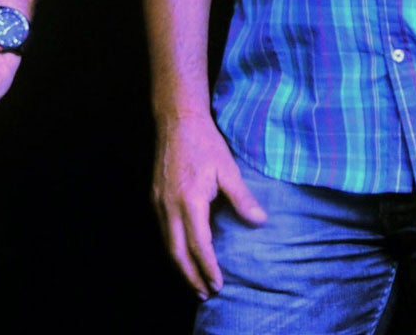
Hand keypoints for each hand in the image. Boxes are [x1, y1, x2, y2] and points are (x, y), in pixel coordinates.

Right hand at [151, 112, 265, 299]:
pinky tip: (184, 252)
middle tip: (203, 295)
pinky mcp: (155, 195)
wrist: (176, 119)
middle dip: (189, 275)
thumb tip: (260, 222)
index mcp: (189, 200)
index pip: (199, 244)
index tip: (218, 284)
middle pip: (176, 251)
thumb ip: (242, 198)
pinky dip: (174, 247)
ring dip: (179, 264)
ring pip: (166, 242)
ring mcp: (158, 200)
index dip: (208, 267)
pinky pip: (163, 229)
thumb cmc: (204, 142)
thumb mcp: (228, 169)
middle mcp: (168, 205)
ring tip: (193, 281)